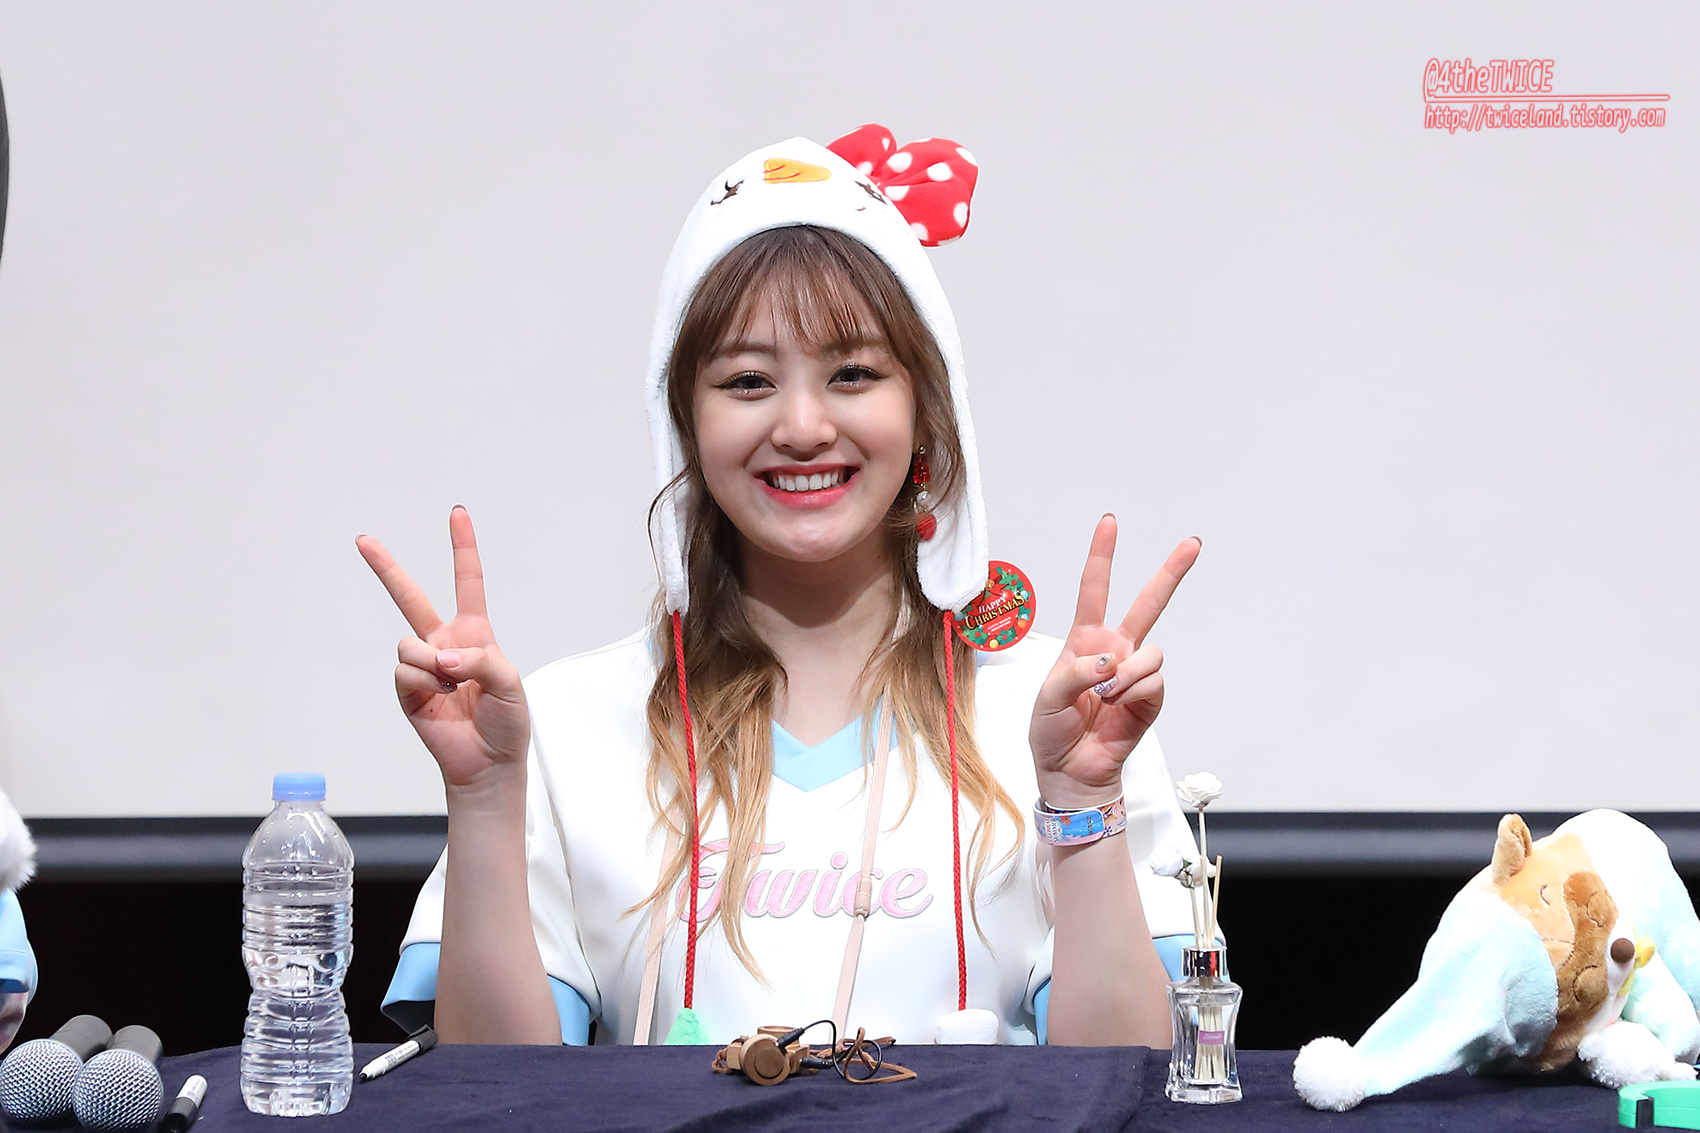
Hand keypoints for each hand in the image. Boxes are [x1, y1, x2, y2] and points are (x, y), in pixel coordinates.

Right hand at [356, 507, 529, 793]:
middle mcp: (444, 643)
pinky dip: (424, 682)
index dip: (463, 547)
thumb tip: (441, 657)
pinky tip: (440, 699)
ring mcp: (424, 666)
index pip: (467, 582)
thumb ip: (480, 660)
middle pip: (410, 597)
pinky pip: (405, 671)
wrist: (488, 763)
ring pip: (409, 643)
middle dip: (386, 568)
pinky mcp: (408, 691)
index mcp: (474, 633)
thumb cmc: (507, 722)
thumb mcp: (510, 684)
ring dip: (433, 663)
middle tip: (363, 540)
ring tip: (453, 688)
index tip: (457, 513)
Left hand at [1029, 516, 1199, 808]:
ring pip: (1152, 651)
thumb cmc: (1052, 731)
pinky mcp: (1150, 698)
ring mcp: (1134, 674)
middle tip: (1193, 543)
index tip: (1109, 523)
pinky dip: (1133, 693)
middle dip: (1170, 573)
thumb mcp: (1048, 696)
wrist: (1071, 771)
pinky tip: (1117, 708)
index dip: (1102, 556)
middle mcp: (1115, 650)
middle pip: (1147, 604)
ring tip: (1105, 696)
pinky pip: (1152, 681)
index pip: (1095, 590)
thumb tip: (1112, 661)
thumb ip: (1076, 672)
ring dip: (1127, 673)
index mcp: (1085, 640)